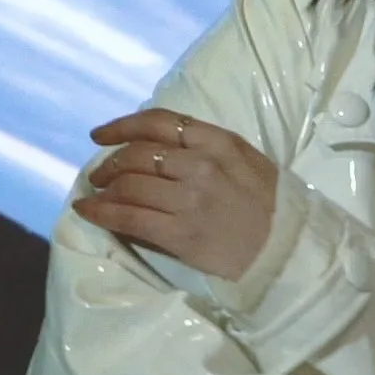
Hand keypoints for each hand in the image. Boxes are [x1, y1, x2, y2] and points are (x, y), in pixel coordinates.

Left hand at [71, 107, 278, 282]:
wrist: (286, 253)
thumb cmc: (270, 208)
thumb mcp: (248, 162)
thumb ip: (208, 148)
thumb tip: (160, 147)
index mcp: (219, 142)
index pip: (159, 121)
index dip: (123, 125)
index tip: (100, 135)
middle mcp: (201, 164)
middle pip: (137, 153)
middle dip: (110, 163)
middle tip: (99, 175)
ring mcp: (189, 199)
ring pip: (128, 184)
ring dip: (104, 189)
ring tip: (96, 195)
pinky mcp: (179, 232)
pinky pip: (128, 217)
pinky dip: (101, 212)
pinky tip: (87, 211)